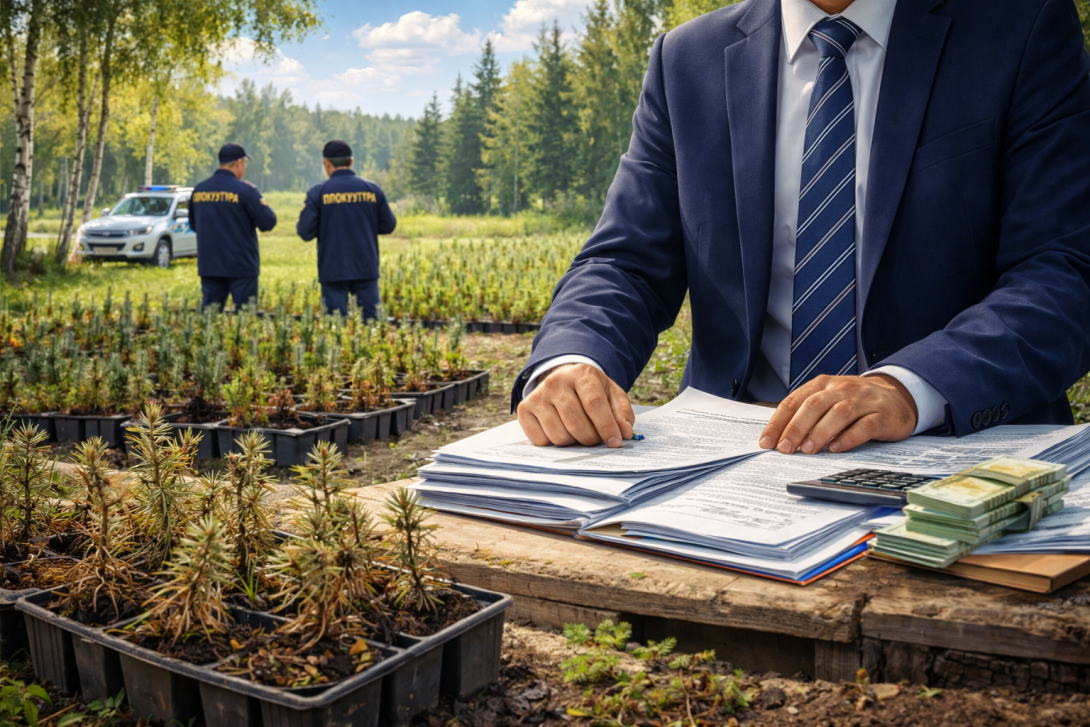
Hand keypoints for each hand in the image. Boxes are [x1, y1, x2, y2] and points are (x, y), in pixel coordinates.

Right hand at [517, 363, 634, 447]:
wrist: (561, 379)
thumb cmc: (590, 390)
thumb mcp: (611, 394)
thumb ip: (622, 413)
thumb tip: (624, 434)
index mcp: (581, 374)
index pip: (594, 404)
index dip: (606, 427)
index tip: (615, 442)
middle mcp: (555, 382)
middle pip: (576, 423)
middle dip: (590, 439)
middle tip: (595, 439)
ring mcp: (537, 395)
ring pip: (558, 436)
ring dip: (573, 442)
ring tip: (578, 433)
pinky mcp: (524, 409)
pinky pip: (541, 440)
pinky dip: (553, 443)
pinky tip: (560, 430)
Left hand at [759, 374, 917, 454]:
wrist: (899, 397)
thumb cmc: (855, 402)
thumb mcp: (829, 400)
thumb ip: (807, 414)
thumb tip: (780, 439)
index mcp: (823, 384)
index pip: (795, 401)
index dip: (778, 422)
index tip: (767, 442)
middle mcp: (842, 389)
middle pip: (814, 405)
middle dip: (796, 427)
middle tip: (785, 448)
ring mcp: (863, 401)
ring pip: (838, 413)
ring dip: (820, 432)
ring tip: (807, 450)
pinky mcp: (882, 415)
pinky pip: (864, 426)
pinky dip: (848, 438)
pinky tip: (836, 449)